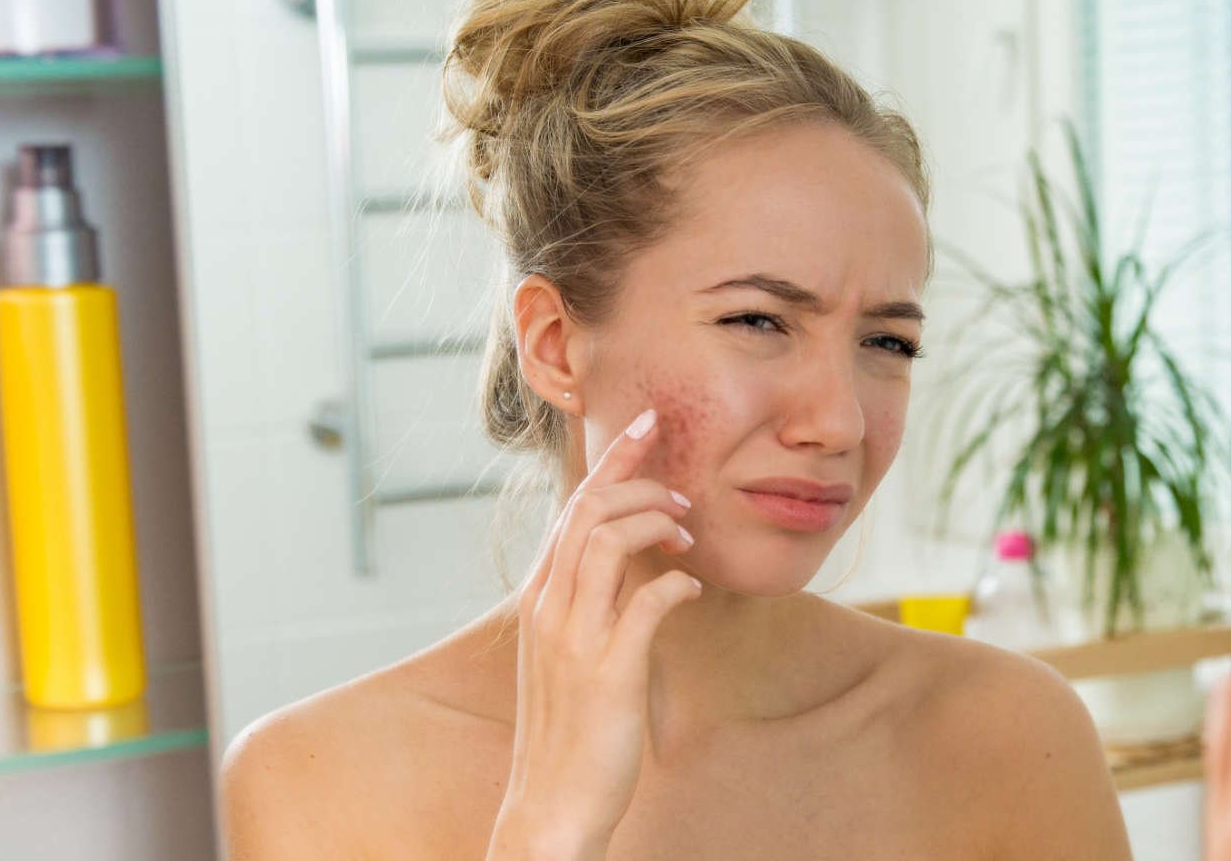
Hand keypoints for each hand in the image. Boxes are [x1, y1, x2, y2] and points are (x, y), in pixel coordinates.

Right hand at [488, 408, 701, 859]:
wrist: (551, 804)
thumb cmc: (570, 728)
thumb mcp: (574, 651)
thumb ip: (596, 602)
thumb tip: (640, 562)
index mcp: (539, 598)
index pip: (572, 507)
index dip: (611, 461)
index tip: (647, 426)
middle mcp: (548, 608)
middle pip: (588, 509)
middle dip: (638, 476)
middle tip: (681, 484)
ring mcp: (574, 638)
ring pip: (607, 540)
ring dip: (655, 522)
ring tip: (687, 531)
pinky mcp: (608, 672)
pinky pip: (647, 603)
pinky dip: (676, 584)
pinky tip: (692, 589)